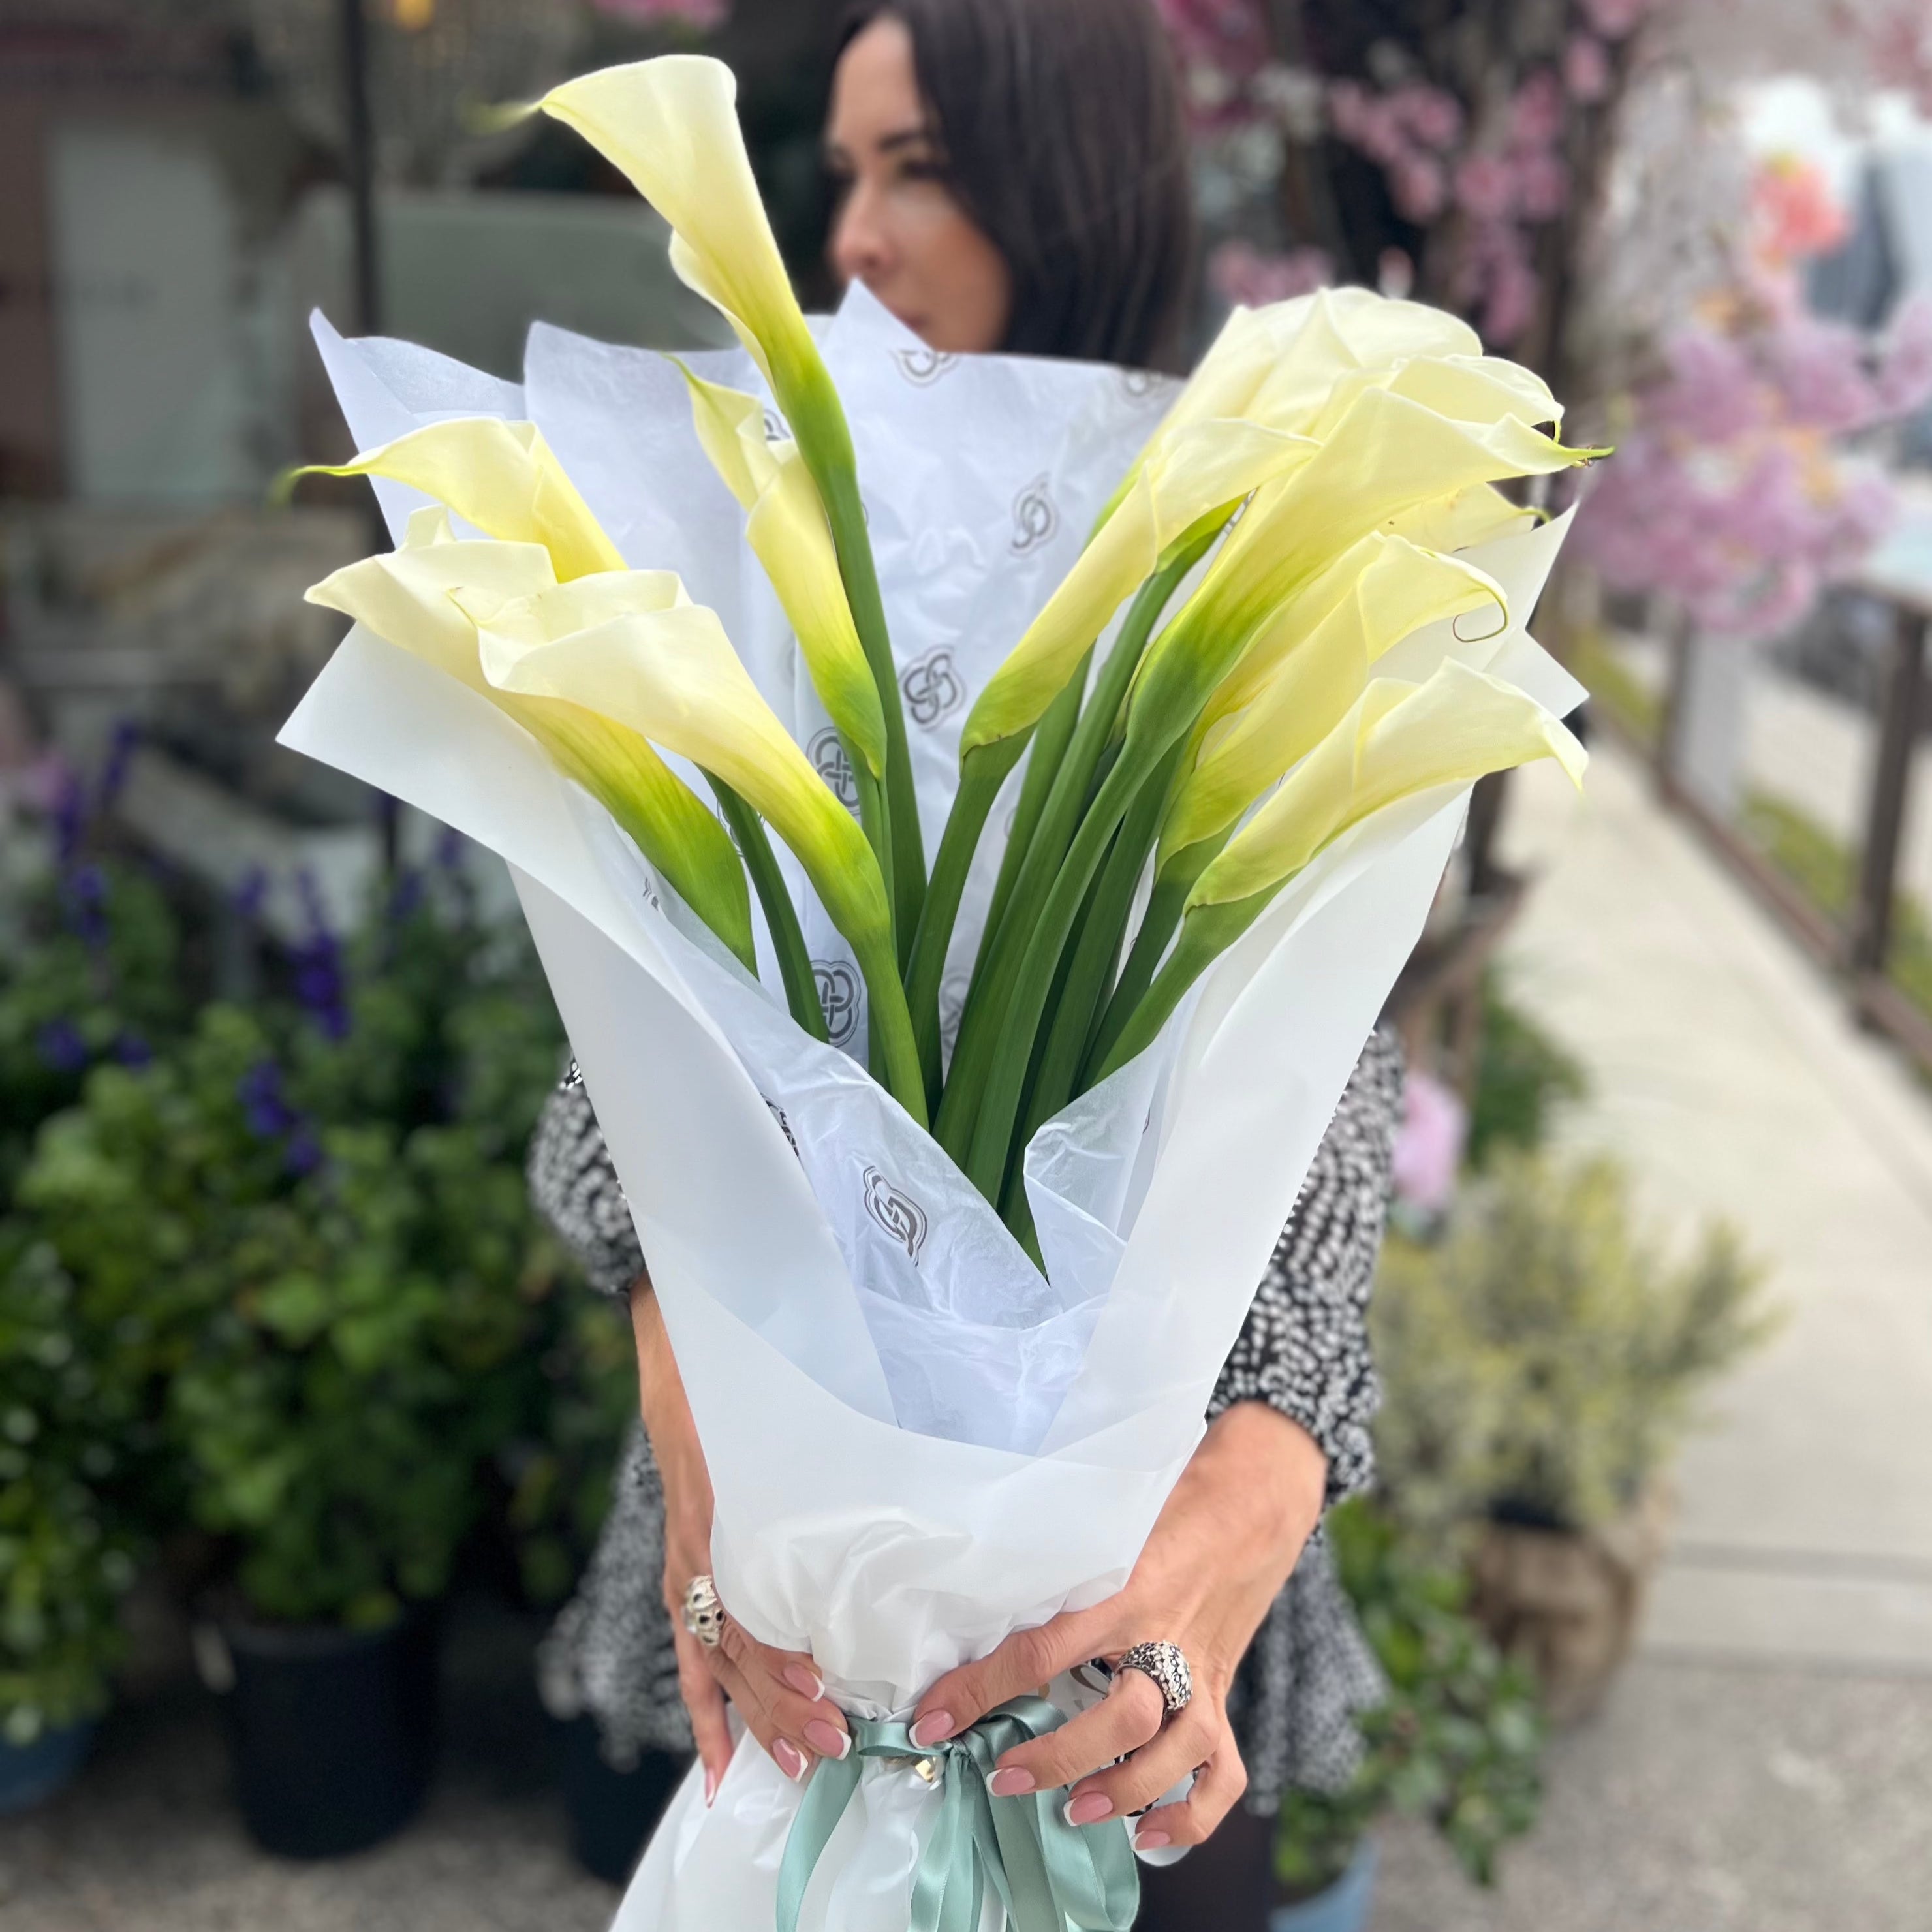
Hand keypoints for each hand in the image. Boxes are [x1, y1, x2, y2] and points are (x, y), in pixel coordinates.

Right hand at [630, 1281, 850, 1799]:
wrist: (678, 1339)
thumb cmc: (735, 1372)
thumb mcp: (774, 1411)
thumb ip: (815, 1449)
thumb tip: (892, 1475)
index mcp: (722, 1523)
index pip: (748, 1615)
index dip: (781, 1660)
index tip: (824, 1692)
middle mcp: (699, 1554)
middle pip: (739, 1652)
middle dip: (784, 1707)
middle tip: (837, 1745)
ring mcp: (685, 1567)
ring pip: (720, 1663)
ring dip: (756, 1717)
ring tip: (798, 1766)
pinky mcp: (683, 1568)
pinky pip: (688, 1655)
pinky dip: (705, 1711)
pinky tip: (719, 1767)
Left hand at [909, 1402, 1326, 1850]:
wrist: (1252, 1503)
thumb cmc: (1165, 1506)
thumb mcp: (1107, 1522)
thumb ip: (1055, 1560)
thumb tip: (966, 1590)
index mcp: (1126, 1589)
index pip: (1043, 1649)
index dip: (979, 1689)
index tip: (931, 1721)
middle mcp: (1166, 1637)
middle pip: (1123, 1715)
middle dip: (1060, 1755)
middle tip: (1002, 1777)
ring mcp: (1202, 1674)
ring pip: (1177, 1749)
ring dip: (1126, 1789)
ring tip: (1075, 1811)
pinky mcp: (1223, 1696)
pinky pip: (1222, 1771)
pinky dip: (1193, 1815)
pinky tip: (1150, 1837)